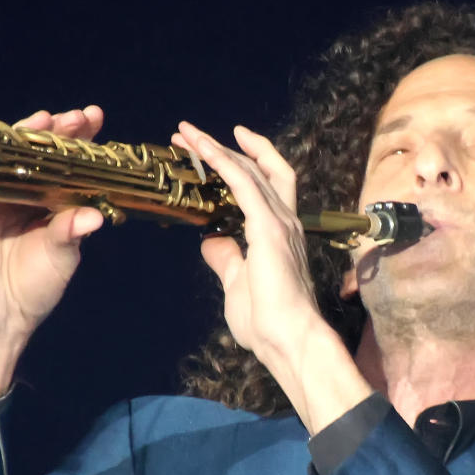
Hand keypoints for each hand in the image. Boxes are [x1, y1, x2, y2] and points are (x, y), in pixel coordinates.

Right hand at [0, 105, 105, 401]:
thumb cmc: (34, 287)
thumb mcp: (61, 257)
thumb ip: (71, 233)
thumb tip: (94, 216)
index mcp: (49, 199)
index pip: (65, 160)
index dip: (79, 139)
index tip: (94, 118)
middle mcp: (21, 189)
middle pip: (36, 149)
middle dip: (56, 130)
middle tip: (76, 118)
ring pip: (4, 153)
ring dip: (22, 134)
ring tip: (45, 121)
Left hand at [173, 121, 323, 366]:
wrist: (288, 340)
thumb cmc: (267, 322)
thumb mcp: (237, 283)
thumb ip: (226, 258)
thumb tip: (210, 240)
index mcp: (278, 233)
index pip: (265, 184)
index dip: (243, 160)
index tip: (215, 146)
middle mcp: (284, 220)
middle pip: (258, 168)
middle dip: (223, 147)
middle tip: (189, 134)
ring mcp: (279, 222)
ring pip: (248, 169)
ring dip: (215, 148)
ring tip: (186, 134)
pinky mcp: (269, 228)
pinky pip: (244, 183)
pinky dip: (223, 162)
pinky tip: (202, 150)